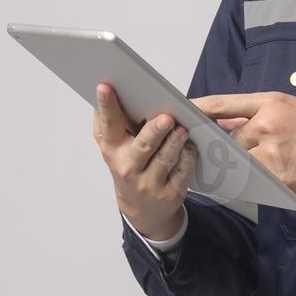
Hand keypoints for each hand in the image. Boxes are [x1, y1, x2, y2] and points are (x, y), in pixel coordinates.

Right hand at [91, 82, 195, 240]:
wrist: (142, 209)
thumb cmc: (128, 167)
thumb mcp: (113, 148)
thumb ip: (108, 122)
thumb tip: (104, 88)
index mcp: (113, 150)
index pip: (109, 125)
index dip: (107, 106)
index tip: (105, 86)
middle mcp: (129, 167)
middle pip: (143, 146)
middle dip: (154, 131)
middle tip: (166, 117)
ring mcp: (150, 183)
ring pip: (165, 159)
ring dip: (176, 142)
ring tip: (183, 128)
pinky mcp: (170, 193)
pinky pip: (182, 173)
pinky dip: (188, 158)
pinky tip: (191, 146)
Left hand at [189, 91, 295, 198]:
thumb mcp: (294, 112)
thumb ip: (259, 117)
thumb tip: (227, 121)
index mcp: (272, 101)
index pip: (224, 103)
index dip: (199, 108)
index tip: (179, 111)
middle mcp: (269, 121)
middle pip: (228, 137)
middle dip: (221, 147)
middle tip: (205, 152)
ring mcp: (273, 148)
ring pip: (238, 159)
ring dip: (234, 166)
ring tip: (232, 169)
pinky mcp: (279, 173)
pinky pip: (251, 179)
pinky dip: (246, 181)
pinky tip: (246, 184)